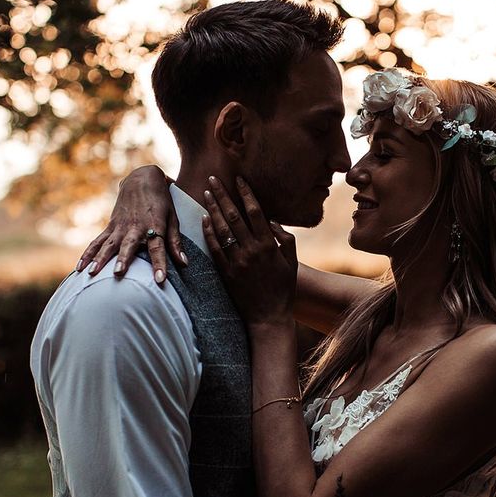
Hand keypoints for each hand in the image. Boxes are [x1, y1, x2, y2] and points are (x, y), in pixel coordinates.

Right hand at [76, 165, 186, 283]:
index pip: (158, 247)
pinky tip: (79, 268)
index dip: (159, 263)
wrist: (141, 179)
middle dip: (123, 259)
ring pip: (108, 244)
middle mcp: (135, 227)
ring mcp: (120, 226)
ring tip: (92, 274)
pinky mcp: (110, 226)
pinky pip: (97, 241)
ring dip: (100, 259)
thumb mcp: (172, 218)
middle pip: (129, 245)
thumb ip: (175, 242)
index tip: (160, 279)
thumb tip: (183, 263)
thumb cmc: (161, 201)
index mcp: (154, 225)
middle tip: (118, 273)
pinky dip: (88, 254)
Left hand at [202, 176, 296, 325]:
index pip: (256, 212)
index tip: (239, 179)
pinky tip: (203, 219)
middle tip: (213, 179)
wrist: (269, 317)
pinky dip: (208, 232)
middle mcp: (252, 251)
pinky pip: (215, 249)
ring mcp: (237, 262)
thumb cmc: (283, 290)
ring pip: (222, 230)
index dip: (246, 194)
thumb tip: (273, 221)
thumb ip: (286, 240)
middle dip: (223, 195)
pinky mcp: (226, 273)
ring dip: (213, 209)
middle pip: (234, 216)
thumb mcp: (292, 263)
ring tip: (206, 193)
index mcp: (270, 246)